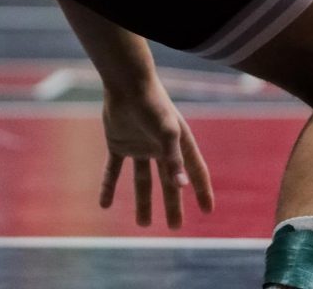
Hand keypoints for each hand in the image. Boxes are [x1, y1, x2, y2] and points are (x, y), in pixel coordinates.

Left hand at [100, 77, 213, 227]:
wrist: (127, 84)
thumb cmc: (153, 104)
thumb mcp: (167, 131)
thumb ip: (174, 158)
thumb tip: (182, 185)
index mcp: (177, 142)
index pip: (194, 170)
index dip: (202, 189)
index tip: (208, 210)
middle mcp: (160, 147)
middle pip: (168, 181)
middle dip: (172, 204)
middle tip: (175, 227)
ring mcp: (139, 146)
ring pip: (142, 180)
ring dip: (143, 201)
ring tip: (143, 224)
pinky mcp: (118, 144)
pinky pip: (114, 170)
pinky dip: (108, 186)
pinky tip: (104, 204)